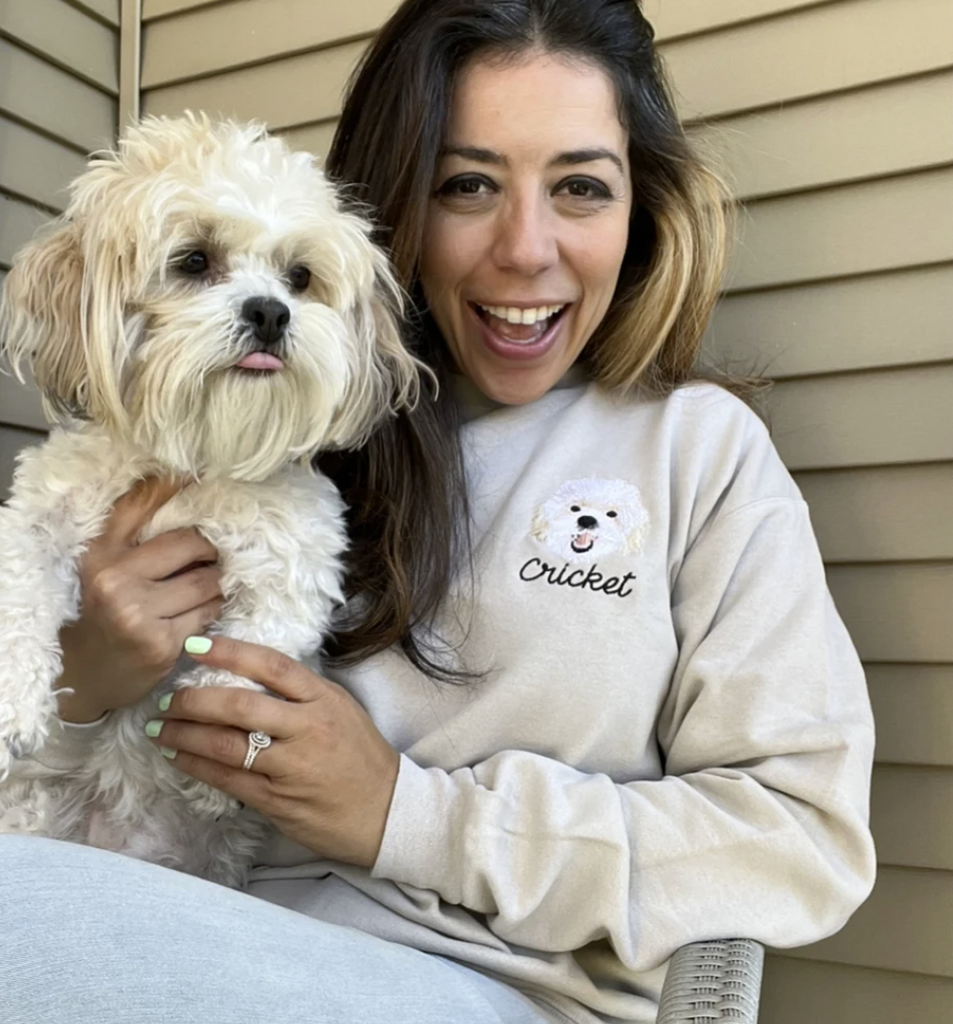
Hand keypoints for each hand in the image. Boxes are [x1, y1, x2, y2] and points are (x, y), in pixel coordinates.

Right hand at [57, 477, 223, 723]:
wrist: (88, 672)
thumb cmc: (106, 609)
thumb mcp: (108, 564)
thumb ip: (135, 523)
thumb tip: (178, 476)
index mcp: (99, 554)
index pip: (140, 506)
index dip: (174, 485)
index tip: (197, 475)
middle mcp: (113, 580)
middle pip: (190, 543)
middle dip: (209, 549)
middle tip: (213, 555)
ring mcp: (136, 613)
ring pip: (206, 580)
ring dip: (217, 582)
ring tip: (209, 585)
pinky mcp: (160, 643)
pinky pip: (208, 612)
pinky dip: (213, 608)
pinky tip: (204, 610)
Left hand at [146, 637, 399, 869]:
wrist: (386, 812)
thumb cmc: (362, 757)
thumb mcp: (341, 710)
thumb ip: (300, 695)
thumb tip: (247, 675)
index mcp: (324, 699)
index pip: (272, 666)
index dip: (230, 652)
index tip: (194, 645)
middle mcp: (308, 728)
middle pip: (240, 705)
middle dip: (194, 700)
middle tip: (167, 698)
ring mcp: (292, 766)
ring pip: (227, 744)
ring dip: (185, 735)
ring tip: (160, 728)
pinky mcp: (278, 800)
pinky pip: (228, 779)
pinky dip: (197, 766)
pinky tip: (178, 758)